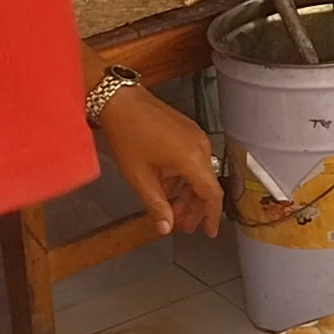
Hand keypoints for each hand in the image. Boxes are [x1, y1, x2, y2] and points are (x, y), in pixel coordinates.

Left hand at [96, 87, 221, 237]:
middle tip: (183, 226)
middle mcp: (201, 148)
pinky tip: (168, 186)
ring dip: (188, 193)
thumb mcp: (139, 177)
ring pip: (199, 173)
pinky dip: (184, 177)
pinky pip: (193, 160)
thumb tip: (166, 228)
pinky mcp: (188, 131)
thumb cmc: (128, 137)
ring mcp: (196, 137)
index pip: (212, 194)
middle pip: (207, 185)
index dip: (212, 216)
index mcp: (192, 160)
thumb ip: (156, 204)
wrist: (122, 101)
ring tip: (172, 210)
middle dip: (195, 208)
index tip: (209, 232)